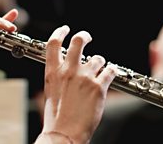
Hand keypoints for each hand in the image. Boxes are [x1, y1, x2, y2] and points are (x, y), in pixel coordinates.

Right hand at [38, 26, 117, 143]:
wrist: (64, 132)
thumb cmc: (56, 115)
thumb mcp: (50, 90)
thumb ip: (57, 75)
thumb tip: (64, 66)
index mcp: (53, 72)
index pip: (54, 43)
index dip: (60, 32)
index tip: (66, 29)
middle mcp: (69, 71)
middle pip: (78, 41)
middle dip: (84, 36)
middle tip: (88, 37)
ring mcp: (84, 78)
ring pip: (98, 58)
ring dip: (100, 62)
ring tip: (99, 70)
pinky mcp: (98, 87)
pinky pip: (110, 71)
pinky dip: (111, 71)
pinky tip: (110, 73)